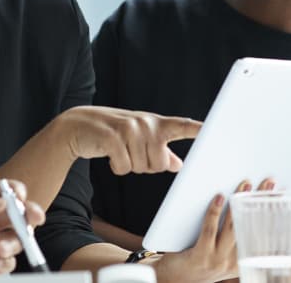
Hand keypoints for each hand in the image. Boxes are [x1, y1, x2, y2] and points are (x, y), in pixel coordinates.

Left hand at [0, 179, 45, 279]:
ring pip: (17, 238)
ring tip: (0, 248)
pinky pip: (8, 262)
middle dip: (29, 214)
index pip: (2, 192)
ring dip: (15, 241)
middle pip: (17, 214)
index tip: (20, 196)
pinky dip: (7, 261)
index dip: (14, 191)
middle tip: (34, 217)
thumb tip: (0, 200)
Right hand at [57, 106, 201, 174]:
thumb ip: (161, 151)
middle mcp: (145, 123)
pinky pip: (123, 167)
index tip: (213, 130)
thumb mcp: (139, 139)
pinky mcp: (112, 138)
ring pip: (141, 168)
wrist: (77, 125)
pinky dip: (116, 167)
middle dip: (145, 166)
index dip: (197, 129)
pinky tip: (109, 154)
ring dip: (129, 166)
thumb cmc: (114, 133)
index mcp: (155, 123)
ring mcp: (129, 129)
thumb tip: (179, 166)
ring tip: (119, 150)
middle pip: (160, 164)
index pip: (181, 126)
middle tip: (131, 152)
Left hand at [151, 178, 275, 282]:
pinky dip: (214, 212)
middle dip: (261, 202)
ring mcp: (216, 260)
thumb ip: (234, 234)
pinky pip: (209, 231)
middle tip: (269, 183)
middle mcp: (232, 263)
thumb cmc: (198, 259)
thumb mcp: (222, 252)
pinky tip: (217, 197)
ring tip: (245, 184)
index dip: (274, 214)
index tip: (281, 196)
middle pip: (251, 227)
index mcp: (242, 261)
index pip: (263, 235)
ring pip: (232, 228)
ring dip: (239, 203)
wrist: (173, 278)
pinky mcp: (200, 257)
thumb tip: (246, 198)